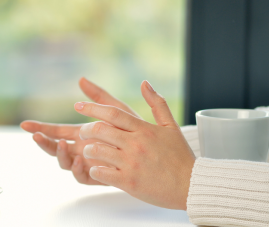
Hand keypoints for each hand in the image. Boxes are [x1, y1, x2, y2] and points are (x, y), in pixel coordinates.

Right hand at [20, 77, 138, 184]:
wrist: (155, 151)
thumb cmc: (135, 129)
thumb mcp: (116, 109)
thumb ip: (99, 96)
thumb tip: (81, 78)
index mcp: (82, 134)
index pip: (56, 131)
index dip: (41, 128)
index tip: (25, 125)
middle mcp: (82, 149)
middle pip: (55, 148)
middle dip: (44, 143)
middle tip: (35, 136)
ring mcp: (89, 163)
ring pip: (65, 163)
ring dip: (59, 155)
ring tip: (59, 145)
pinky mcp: (99, 175)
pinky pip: (83, 177)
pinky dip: (78, 170)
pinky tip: (79, 160)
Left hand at [75, 80, 194, 209]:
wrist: (192, 186)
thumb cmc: (180, 157)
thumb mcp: (171, 127)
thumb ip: (157, 104)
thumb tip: (145, 83)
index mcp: (143, 130)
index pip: (112, 113)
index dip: (92, 108)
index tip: (77, 106)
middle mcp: (135, 144)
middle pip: (100, 130)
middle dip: (85, 129)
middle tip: (82, 132)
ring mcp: (131, 163)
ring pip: (97, 151)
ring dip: (88, 150)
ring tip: (88, 151)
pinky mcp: (129, 182)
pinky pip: (101, 173)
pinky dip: (94, 170)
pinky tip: (97, 169)